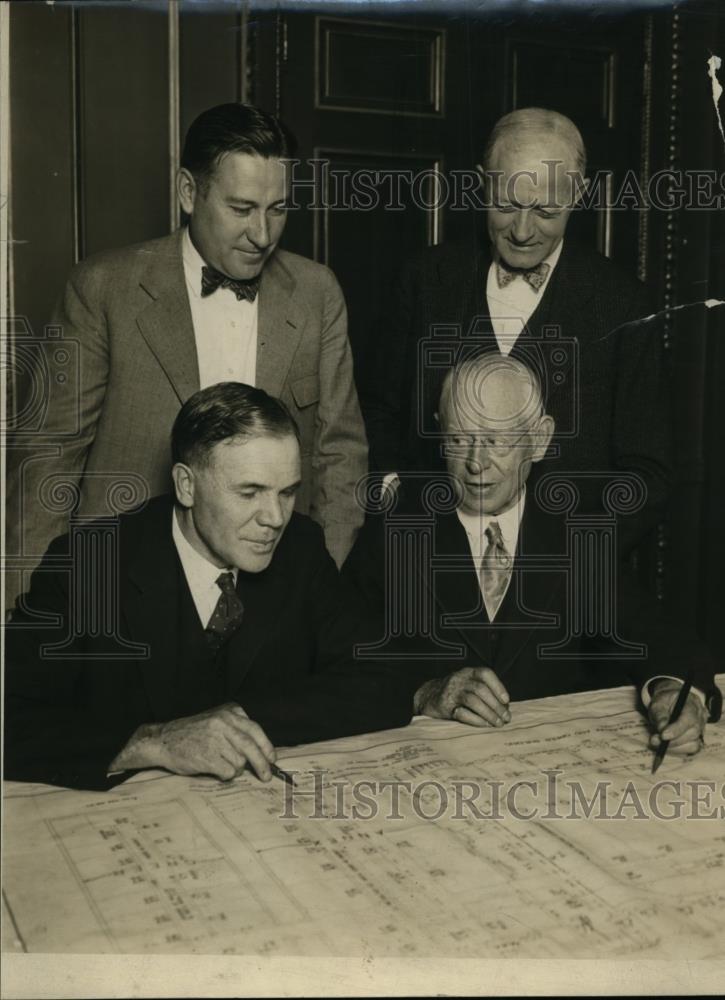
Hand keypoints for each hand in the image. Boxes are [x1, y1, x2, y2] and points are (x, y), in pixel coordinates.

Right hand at [110, 703, 275, 780]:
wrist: (163, 740)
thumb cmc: (192, 733)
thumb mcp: (216, 720)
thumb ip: (236, 729)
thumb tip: (262, 752)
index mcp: (228, 713)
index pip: (255, 730)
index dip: (266, 747)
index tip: (272, 759)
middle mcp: (223, 724)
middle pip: (251, 748)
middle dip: (262, 765)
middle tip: (266, 776)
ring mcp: (216, 740)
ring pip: (240, 762)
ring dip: (235, 769)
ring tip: (221, 764)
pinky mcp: (208, 756)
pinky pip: (228, 772)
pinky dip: (225, 775)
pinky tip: (215, 769)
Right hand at [414, 667, 510, 726]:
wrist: (428, 697)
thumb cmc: (455, 693)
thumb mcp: (468, 685)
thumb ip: (485, 691)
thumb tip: (505, 708)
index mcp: (468, 672)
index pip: (485, 673)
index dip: (498, 686)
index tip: (506, 700)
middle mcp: (459, 679)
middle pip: (481, 689)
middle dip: (496, 705)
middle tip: (506, 718)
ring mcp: (451, 692)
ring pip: (473, 700)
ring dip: (488, 713)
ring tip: (497, 723)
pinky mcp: (445, 706)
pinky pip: (462, 713)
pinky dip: (476, 720)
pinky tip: (484, 725)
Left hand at [648, 681, 706, 755]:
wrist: (671, 703)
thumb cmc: (665, 702)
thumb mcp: (658, 703)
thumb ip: (659, 715)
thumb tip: (662, 730)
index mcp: (692, 703)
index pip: (689, 718)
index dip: (676, 729)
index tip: (663, 736)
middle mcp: (701, 717)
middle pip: (693, 733)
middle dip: (672, 741)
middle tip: (654, 741)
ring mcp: (702, 729)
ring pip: (693, 745)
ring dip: (674, 747)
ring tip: (658, 743)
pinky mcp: (698, 740)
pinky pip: (690, 750)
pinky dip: (677, 750)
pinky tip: (666, 746)